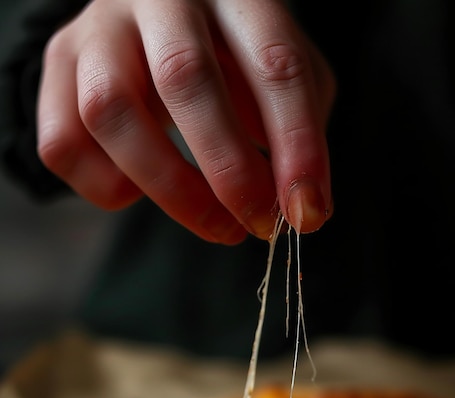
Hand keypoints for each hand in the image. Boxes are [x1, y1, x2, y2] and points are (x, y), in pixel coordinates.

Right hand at [37, 0, 334, 242]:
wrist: (155, 25)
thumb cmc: (233, 59)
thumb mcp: (280, 78)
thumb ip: (297, 129)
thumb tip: (301, 207)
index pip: (274, 64)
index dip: (296, 146)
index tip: (307, 212)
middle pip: (185, 78)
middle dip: (229, 170)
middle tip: (258, 224)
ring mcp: (98, 28)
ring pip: (109, 110)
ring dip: (171, 190)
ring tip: (217, 225)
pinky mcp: (57, 67)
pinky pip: (64, 142)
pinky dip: (107, 187)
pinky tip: (144, 191)